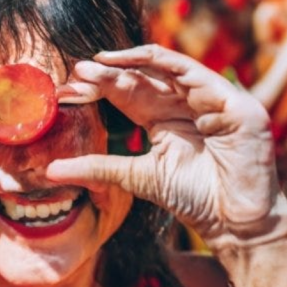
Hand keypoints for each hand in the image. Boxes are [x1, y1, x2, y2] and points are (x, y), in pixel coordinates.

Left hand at [47, 44, 285, 248]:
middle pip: (144, 79)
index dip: (101, 87)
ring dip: (131, 65)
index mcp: (165, 119)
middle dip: (110, 73)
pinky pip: (193, 73)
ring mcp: (211, 100)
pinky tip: (134, 62)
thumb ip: (97, 169)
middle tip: (78, 70)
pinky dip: (163, 65)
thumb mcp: (137, 178)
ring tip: (98, 64)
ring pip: (166, 70)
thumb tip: (50, 170)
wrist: (236, 224)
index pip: (130, 93)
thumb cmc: (194, 201)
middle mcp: (187, 104)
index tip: (69, 86)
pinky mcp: (231, 102)